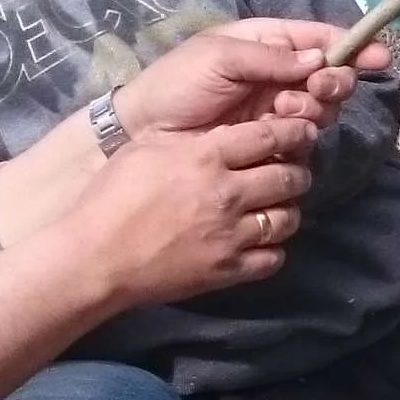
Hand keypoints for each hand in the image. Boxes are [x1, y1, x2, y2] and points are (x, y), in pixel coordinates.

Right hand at [61, 114, 319, 308]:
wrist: (97, 256)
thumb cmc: (113, 196)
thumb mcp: (149, 148)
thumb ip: (193, 139)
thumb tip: (228, 131)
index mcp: (206, 156)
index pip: (270, 136)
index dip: (294, 131)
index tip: (302, 131)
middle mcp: (227, 193)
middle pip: (289, 177)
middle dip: (298, 170)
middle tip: (293, 170)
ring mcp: (231, 234)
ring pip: (287, 218)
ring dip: (287, 210)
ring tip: (276, 206)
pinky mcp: (228, 269)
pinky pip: (273, 258)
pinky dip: (272, 248)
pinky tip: (261, 242)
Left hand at [117, 18, 384, 136]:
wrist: (143, 133)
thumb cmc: (175, 85)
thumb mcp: (219, 57)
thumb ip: (271, 56)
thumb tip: (319, 60)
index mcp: (264, 43)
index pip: (319, 40)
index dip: (351, 46)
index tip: (378, 56)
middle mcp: (276, 75)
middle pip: (329, 76)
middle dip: (332, 81)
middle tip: (316, 88)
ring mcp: (274, 111)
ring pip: (321, 109)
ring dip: (312, 108)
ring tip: (283, 110)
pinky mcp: (269, 144)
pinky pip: (303, 139)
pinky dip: (299, 135)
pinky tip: (278, 132)